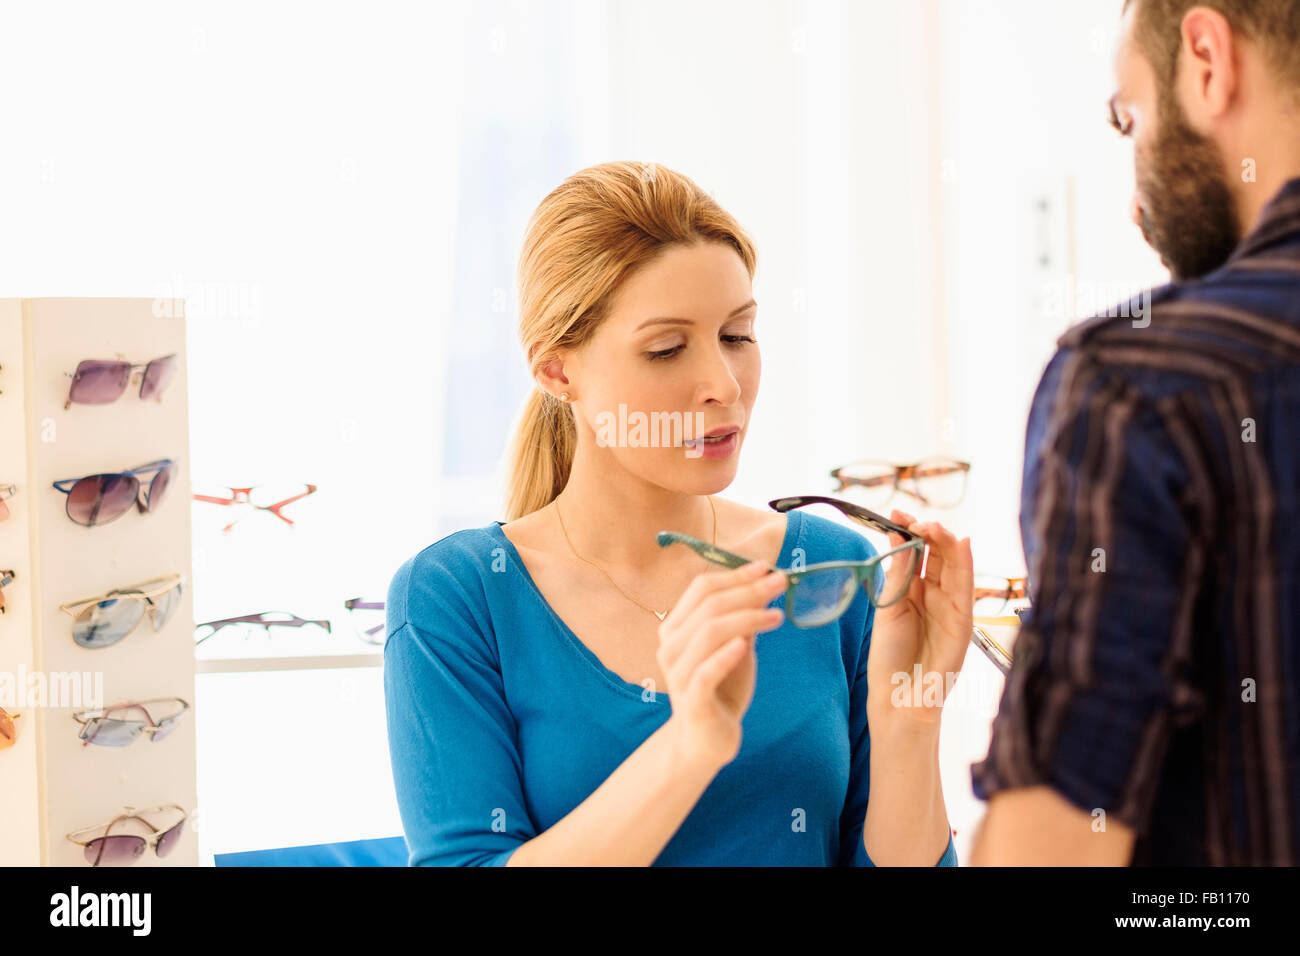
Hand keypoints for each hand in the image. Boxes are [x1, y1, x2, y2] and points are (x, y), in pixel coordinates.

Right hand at [657, 560, 787, 770]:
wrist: (706, 739)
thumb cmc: (721, 687)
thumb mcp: (735, 646)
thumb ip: (742, 618)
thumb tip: (766, 583)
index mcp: (676, 627)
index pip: (702, 588)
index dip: (735, 574)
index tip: (767, 567)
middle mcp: (670, 646)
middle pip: (709, 606)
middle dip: (748, 590)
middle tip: (781, 582)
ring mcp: (677, 673)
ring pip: (709, 632)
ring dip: (747, 618)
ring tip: (778, 616)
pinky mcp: (691, 700)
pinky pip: (706, 671)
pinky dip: (726, 655)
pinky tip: (745, 644)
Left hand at [866, 511, 973, 728]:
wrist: (899, 696)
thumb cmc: (890, 655)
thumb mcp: (888, 607)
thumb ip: (898, 573)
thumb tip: (899, 535)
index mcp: (914, 589)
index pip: (917, 552)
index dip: (910, 531)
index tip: (897, 514)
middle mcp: (935, 594)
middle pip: (938, 554)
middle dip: (929, 532)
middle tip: (914, 519)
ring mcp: (951, 606)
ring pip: (954, 565)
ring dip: (946, 542)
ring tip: (933, 527)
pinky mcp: (963, 621)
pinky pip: (966, 587)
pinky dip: (965, 564)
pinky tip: (961, 544)